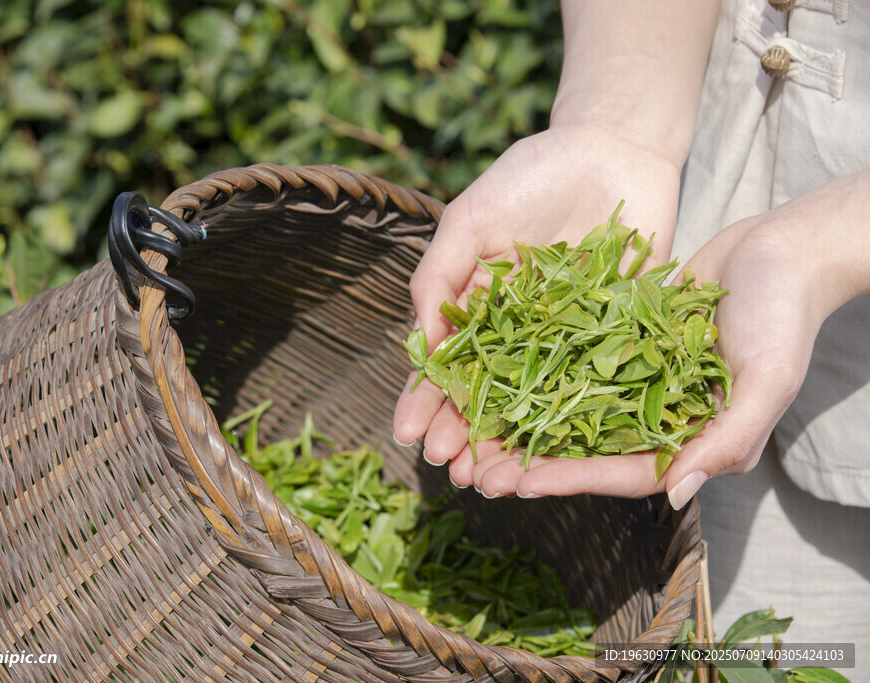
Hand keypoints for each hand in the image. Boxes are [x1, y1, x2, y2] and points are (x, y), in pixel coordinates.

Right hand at [392, 122, 682, 486]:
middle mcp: (517, 330)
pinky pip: (592, 386)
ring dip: (509, 441)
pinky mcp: (615, 337)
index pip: (444, 363)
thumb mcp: (471, 217)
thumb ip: (439, 275)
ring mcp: (565, 339)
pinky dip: (570, 423)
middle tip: (451, 468)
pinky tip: (552, 455)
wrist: (615, 147)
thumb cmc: (533, 174)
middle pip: (485, 392)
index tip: (410, 435)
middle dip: (463, 431)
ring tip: (491, 479)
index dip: (426, 400)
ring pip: (533, 402)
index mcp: (476, 304)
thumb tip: (420, 344)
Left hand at [470, 171, 869, 504]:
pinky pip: (574, 365)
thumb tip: (677, 494)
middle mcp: (661, 419)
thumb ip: (728, 439)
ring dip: (525, 423)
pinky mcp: (622, 346)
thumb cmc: (784, 315)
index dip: (573, 479)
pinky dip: (537, 374)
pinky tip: (495, 375)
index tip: (522, 483)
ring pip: (571, 411)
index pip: (625, 472)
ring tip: (474, 431)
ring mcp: (639, 382)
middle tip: (479, 472)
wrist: (780, 251)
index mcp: (695, 441)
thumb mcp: (765, 379)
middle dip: (535, 462)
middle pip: (587, 450)